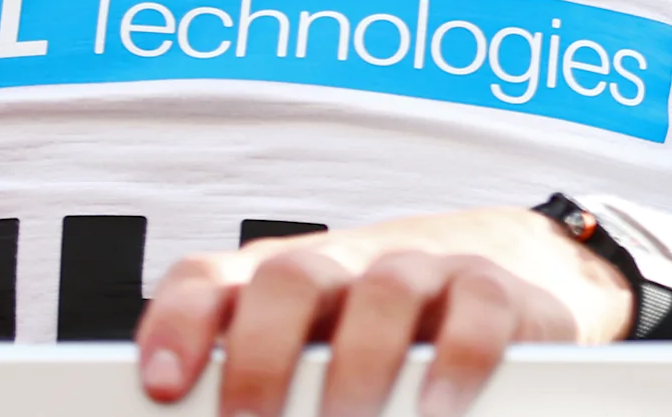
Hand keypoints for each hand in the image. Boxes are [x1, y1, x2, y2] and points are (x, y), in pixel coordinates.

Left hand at [135, 207, 637, 416]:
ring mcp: (425, 270)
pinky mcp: (497, 291)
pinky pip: (478, 308)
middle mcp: (347, 268)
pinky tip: (432, 408)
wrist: (509, 281)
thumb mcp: (313, 359)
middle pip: (291, 275)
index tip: (162, 386)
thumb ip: (270, 388)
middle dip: (262, 353)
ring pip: (385, 287)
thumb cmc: (385, 342)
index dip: (179, 324)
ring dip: (358, 364)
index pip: (212, 279)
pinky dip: (454, 361)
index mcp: (283, 286)